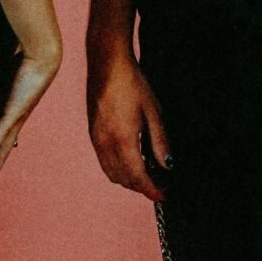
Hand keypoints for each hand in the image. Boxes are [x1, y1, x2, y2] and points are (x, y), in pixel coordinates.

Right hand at [0, 43, 61, 186]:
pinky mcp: (14, 109)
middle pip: (4, 153)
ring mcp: (16, 117)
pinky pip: (1, 132)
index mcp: (13, 114)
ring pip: (4, 149)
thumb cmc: (23, 60)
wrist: (41, 54)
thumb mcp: (0, 76)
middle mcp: (16, 120)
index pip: (3, 141)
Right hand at [87, 59, 171, 201]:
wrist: (107, 65)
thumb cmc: (132, 84)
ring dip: (130, 180)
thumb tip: (168, 165)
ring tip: (149, 173)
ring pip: (112, 174)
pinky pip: (105, 162)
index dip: (152, 190)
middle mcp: (105, 144)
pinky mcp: (93, 135)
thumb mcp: (153, 112)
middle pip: (124, 180)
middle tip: (162, 182)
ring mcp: (96, 140)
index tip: (163, 195)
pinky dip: (119, 169)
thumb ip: (160, 142)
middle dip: (143, 186)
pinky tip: (133, 160)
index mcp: (123, 140)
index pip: (138, 177)